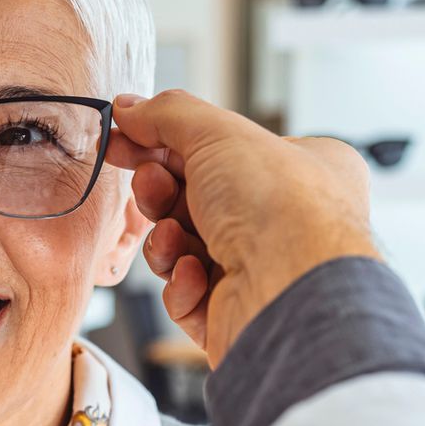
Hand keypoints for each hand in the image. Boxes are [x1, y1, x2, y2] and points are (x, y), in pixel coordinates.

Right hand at [106, 90, 376, 368]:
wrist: (290, 293)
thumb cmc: (281, 210)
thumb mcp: (219, 133)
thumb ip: (169, 115)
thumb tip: (130, 108)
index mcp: (301, 172)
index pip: (222, 151)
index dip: (167, 142)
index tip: (123, 137)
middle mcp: (285, 222)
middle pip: (196, 200)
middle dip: (162, 192)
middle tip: (148, 182)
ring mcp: (260, 273)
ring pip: (185, 249)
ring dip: (168, 240)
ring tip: (173, 234)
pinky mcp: (235, 316)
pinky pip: (187, 295)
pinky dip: (182, 284)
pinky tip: (195, 275)